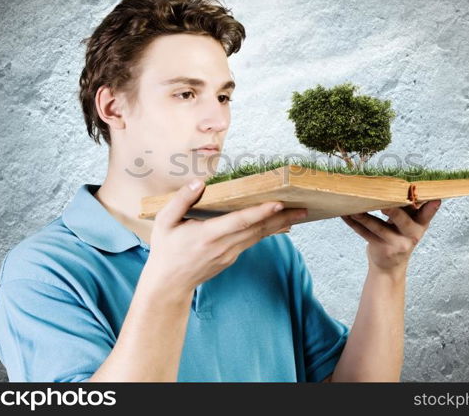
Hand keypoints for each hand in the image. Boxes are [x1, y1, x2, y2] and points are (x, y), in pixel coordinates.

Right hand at [146, 179, 307, 293]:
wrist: (169, 284)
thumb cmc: (166, 250)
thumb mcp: (164, 222)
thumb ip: (181, 200)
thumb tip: (198, 182)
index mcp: (208, 235)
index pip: (240, 221)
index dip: (260, 212)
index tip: (278, 204)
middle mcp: (223, 245)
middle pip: (257, 229)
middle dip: (282, 217)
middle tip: (304, 207)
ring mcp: (230, 254)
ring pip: (259, 236)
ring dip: (279, 224)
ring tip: (299, 213)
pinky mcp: (232, 257)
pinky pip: (253, 241)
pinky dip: (267, 231)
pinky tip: (280, 223)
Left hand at [340, 200, 441, 275]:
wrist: (390, 266)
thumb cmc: (400, 236)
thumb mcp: (411, 225)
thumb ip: (410, 209)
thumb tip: (404, 183)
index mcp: (421, 226)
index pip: (427, 215)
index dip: (431, 207)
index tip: (435, 199)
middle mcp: (411, 235)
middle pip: (402, 220)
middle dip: (394, 211)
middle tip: (385, 203)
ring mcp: (395, 243)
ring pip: (377, 226)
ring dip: (363, 216)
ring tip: (353, 207)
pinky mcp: (379, 248)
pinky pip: (364, 233)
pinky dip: (353, 223)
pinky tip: (345, 214)